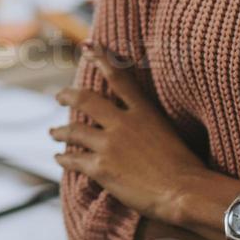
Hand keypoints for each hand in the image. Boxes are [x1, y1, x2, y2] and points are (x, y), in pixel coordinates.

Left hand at [51, 43, 209, 221]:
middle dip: (67, 95)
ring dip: (60, 131)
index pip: (118, 77)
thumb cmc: (186, 167)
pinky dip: (63, 158)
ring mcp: (109, 145)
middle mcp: (123, 123)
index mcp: (144, 111)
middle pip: (86, 100)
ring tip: (53, 131)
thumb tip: (134, 123)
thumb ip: (147, 123)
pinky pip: (73, 159)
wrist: (184, 193)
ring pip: (74, 130)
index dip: (101, 58)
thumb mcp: (168, 132)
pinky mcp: (101, 168)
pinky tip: (59, 158)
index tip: (87, 46)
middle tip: (58, 95)